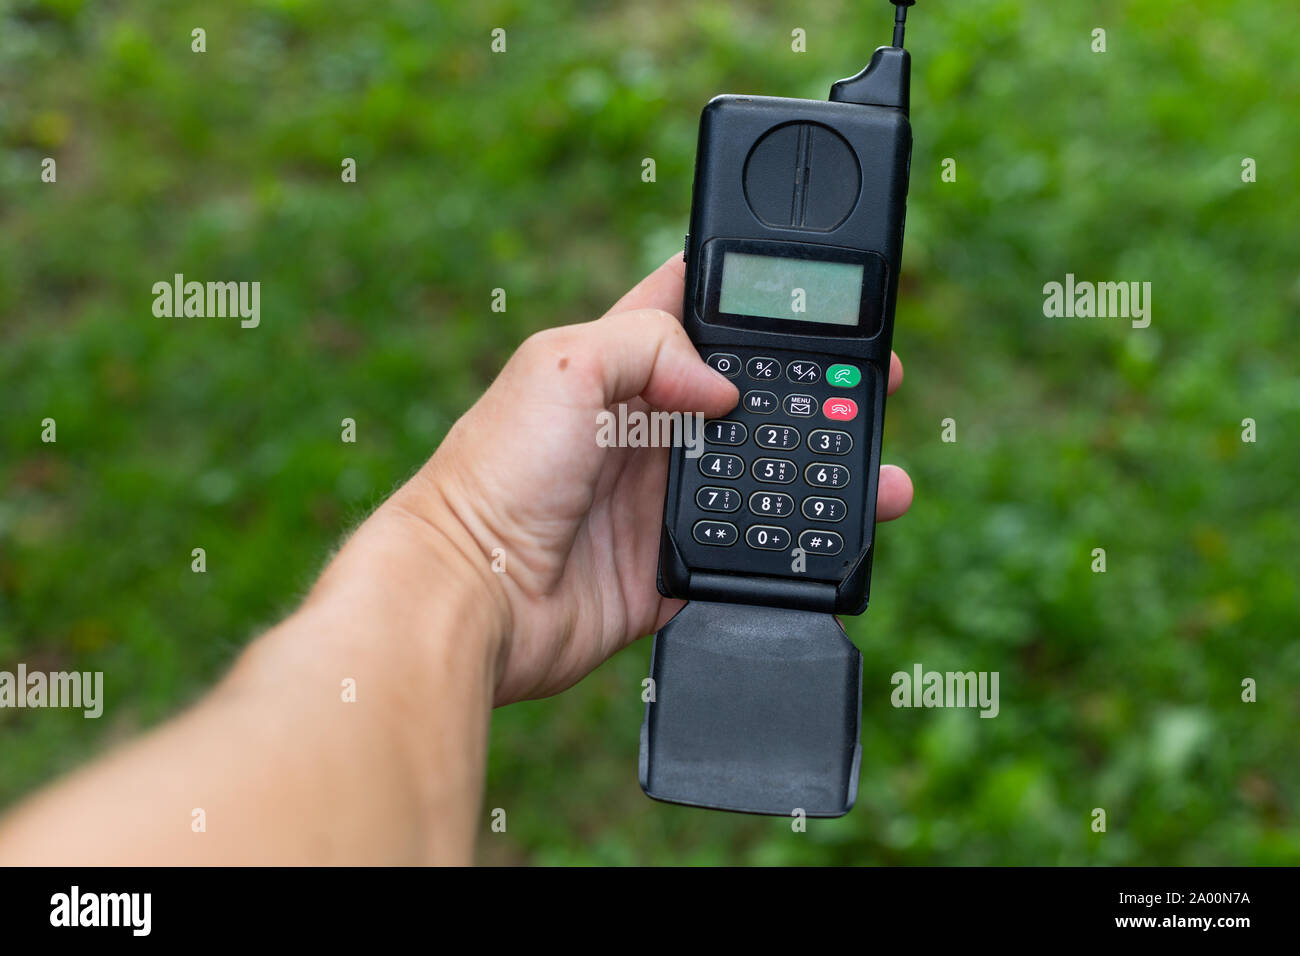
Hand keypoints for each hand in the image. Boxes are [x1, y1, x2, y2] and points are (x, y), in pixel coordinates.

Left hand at [392, 253, 912, 704]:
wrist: (474, 594)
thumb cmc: (495, 474)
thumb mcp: (563, 365)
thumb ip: (650, 346)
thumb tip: (724, 391)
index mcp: (616, 365)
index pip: (692, 313)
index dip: (749, 299)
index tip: (810, 293)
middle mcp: (644, 430)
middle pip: (746, 398)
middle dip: (811, 388)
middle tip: (872, 381)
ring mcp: (658, 500)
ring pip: (761, 476)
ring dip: (820, 469)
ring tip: (879, 466)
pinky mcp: (669, 566)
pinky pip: (747, 551)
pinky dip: (793, 544)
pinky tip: (837, 532)